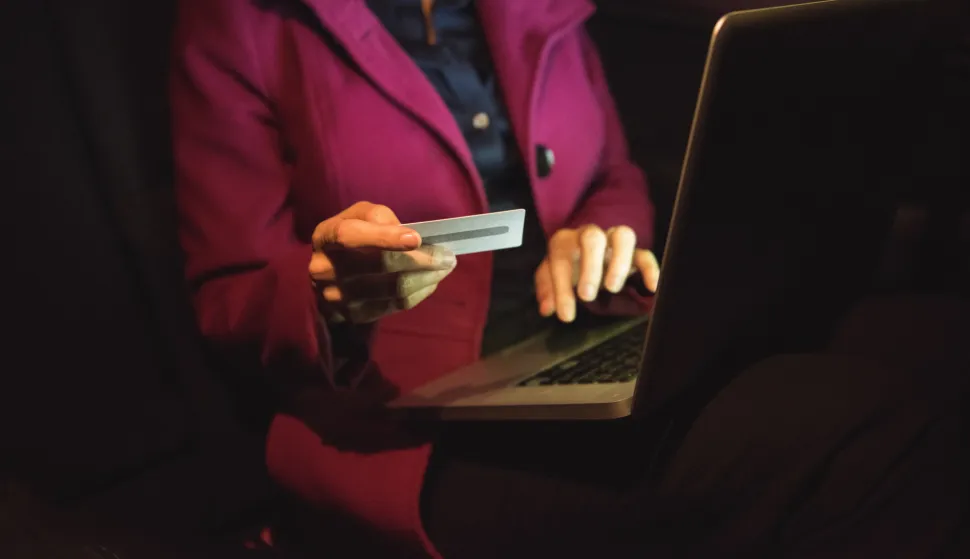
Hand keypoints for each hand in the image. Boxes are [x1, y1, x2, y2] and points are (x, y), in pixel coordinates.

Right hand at [309, 202, 456, 323]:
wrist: (329, 273)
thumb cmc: (352, 235)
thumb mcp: (359, 215)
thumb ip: (379, 217)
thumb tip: (409, 235)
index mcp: (326, 236)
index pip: (351, 236)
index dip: (384, 238)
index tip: (416, 239)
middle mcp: (325, 269)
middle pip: (379, 266)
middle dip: (420, 260)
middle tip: (447, 256)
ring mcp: (337, 297)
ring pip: (392, 289)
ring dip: (426, 278)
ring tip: (445, 267)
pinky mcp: (354, 316)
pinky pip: (395, 306)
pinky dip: (419, 292)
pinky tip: (430, 281)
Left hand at [535, 225, 659, 322]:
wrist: (583, 255)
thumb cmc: (566, 266)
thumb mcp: (549, 276)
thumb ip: (546, 290)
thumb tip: (547, 308)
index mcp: (565, 241)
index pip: (561, 258)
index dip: (562, 288)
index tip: (566, 315)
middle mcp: (590, 235)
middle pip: (592, 237)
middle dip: (590, 266)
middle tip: (587, 296)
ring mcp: (613, 241)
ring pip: (623, 236)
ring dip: (619, 262)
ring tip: (612, 288)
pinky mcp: (633, 252)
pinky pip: (645, 254)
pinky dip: (650, 268)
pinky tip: (651, 287)